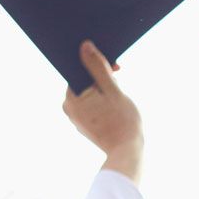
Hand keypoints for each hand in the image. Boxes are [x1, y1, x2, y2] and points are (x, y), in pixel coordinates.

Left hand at [62, 41, 143, 182]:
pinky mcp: (86, 125)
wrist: (128, 152)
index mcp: (71, 98)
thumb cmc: (122, 120)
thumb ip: (98, 67)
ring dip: (104, 89)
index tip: (114, 66)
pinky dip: (103, 101)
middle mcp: (69, 109)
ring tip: (118, 95)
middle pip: (84, 82)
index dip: (95, 63)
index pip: (79, 70)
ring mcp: (77, 118)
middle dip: (101, 77)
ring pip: (90, 94)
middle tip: (118, 77)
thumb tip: (85, 46)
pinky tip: (116, 105)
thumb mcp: (111, 89)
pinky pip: (93, 106)